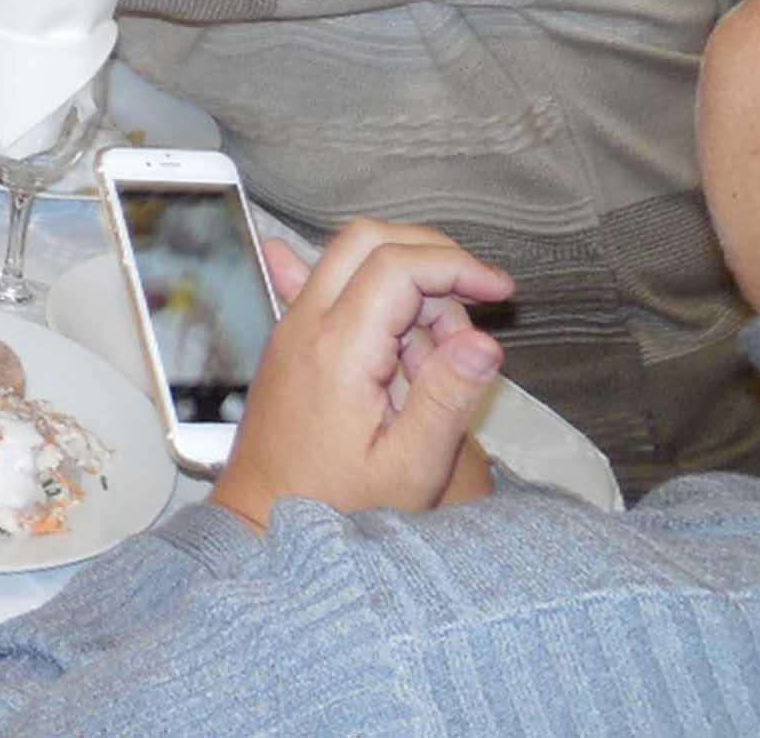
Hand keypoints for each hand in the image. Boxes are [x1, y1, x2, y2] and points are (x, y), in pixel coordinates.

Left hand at [205, 222, 516, 532]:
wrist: (258, 519)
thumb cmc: (336, 503)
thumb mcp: (409, 466)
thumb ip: (448, 399)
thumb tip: (484, 340)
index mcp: (337, 349)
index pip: (398, 265)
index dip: (457, 265)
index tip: (501, 292)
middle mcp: (305, 325)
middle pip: (366, 240)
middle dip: (432, 254)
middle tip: (477, 303)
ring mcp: (291, 328)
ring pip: (350, 260)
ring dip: (408, 282)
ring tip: (438, 359)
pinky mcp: (290, 341)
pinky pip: (326, 286)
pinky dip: (372, 289)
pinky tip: (391, 290)